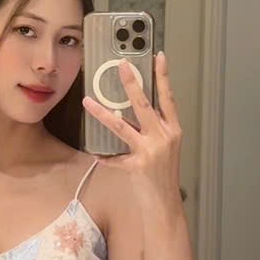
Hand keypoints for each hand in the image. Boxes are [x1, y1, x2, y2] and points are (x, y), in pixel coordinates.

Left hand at [82, 51, 182, 214]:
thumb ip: (153, 130)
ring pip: (121, 126)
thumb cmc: (163, 174)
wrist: (164, 203)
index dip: (164, 76)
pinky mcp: (137, 166)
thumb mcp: (164, 148)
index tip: (158, 56)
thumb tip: (131, 112)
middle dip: (131, 83)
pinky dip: (104, 155)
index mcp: (173, 129)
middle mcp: (164, 137)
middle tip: (121, 65)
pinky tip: (95, 153)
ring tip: (87, 101)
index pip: (168, 97)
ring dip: (101, 113)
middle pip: (144, 104)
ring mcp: (150, 151)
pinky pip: (114, 157)